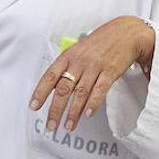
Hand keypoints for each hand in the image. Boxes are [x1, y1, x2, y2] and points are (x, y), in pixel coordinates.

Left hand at [29, 16, 155, 132]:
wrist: (125, 33)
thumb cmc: (99, 43)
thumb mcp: (78, 50)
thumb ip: (67, 67)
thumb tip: (55, 86)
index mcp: (68, 56)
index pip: (50, 76)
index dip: (40, 92)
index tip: (34, 106)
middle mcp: (79, 62)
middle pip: (63, 88)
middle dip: (55, 110)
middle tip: (51, 126)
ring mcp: (94, 67)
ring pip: (80, 93)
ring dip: (73, 112)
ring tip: (68, 126)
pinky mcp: (110, 72)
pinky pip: (100, 90)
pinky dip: (93, 103)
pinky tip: (87, 115)